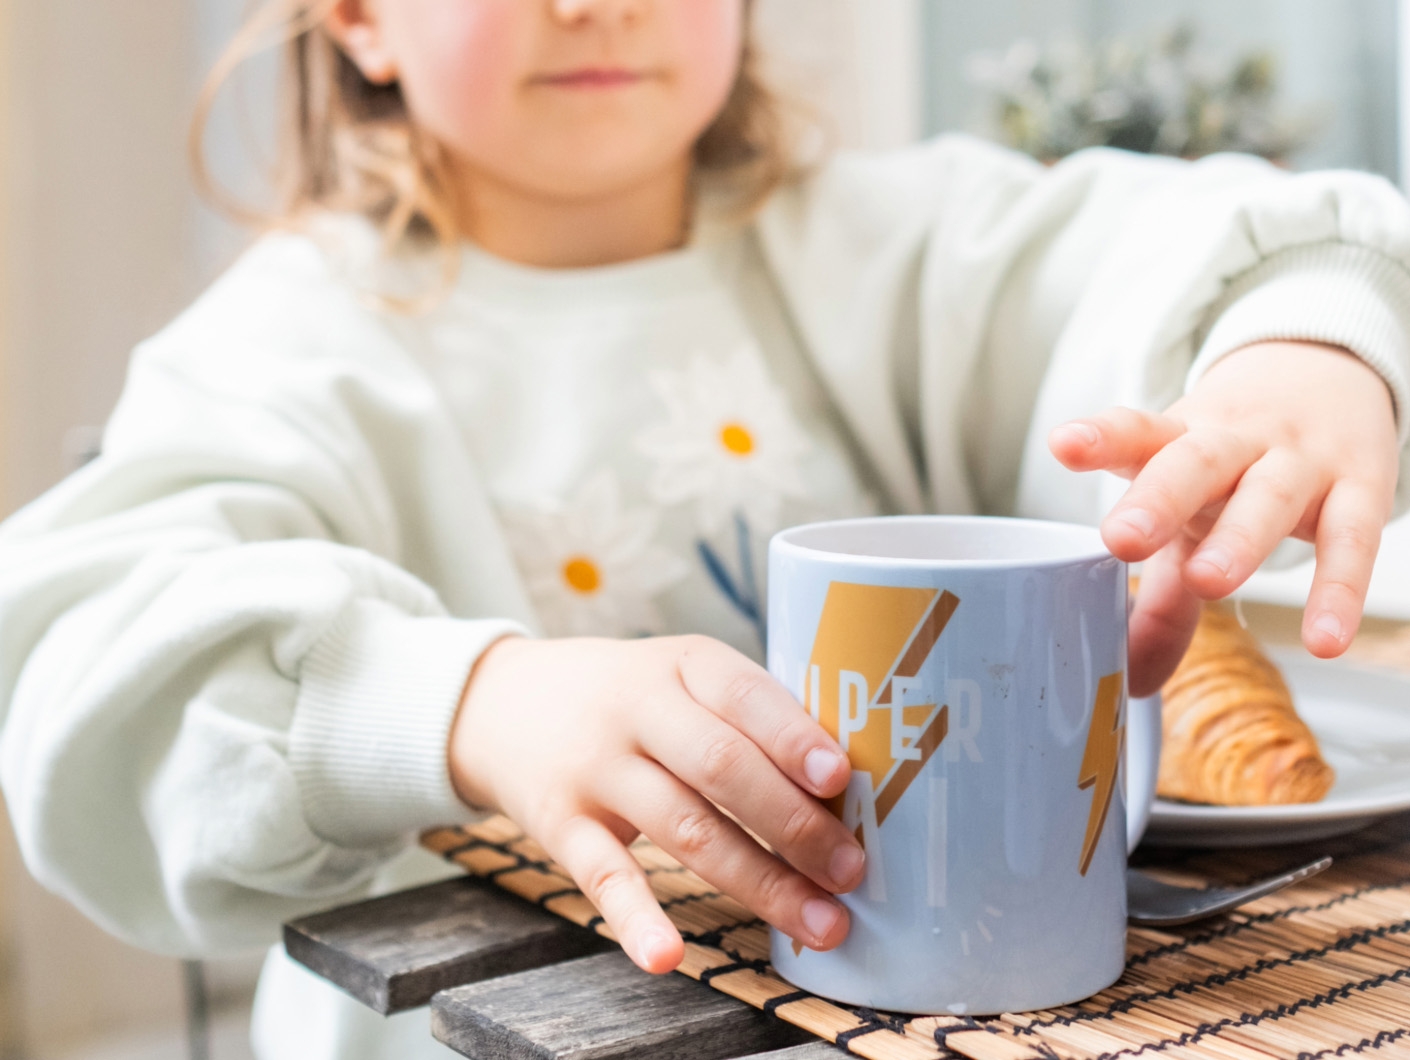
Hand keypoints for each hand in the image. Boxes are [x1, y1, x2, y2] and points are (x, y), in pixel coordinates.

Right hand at [448, 635, 864, 973]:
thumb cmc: (629, 693)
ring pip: (683, 827)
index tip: (840, 778)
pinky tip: (668, 957)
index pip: (742, 694)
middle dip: (792, 823)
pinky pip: (602, 876)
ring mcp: (596, 769)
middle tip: (850, 870)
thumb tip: (848, 787)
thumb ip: (751, 713)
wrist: (504, 701)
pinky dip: (636, 919)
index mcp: (683, 663)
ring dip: (757, 881)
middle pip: (720, 766)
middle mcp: (637, 710)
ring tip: (818, 923)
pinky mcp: (561, 824)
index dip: (791, 735)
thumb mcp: (682, 672)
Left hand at [1049, 340, 1398, 696]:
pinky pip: (1352, 539)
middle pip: (1195, 462)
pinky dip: (1339, 590)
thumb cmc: (1235, 460)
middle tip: (1124, 539)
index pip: (1136, 432)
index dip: (1101, 439)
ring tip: (1207, 582)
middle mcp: (1234, 442)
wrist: (1330, 374)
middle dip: (1159, 500)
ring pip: (1268, 495)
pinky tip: (1323, 639)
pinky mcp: (1360, 486)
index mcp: (1177, 439)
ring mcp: (1298, 461)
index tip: (1066, 446)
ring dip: (1237, 539)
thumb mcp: (1191, 509)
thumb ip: (1160, 595)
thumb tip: (1129, 679)